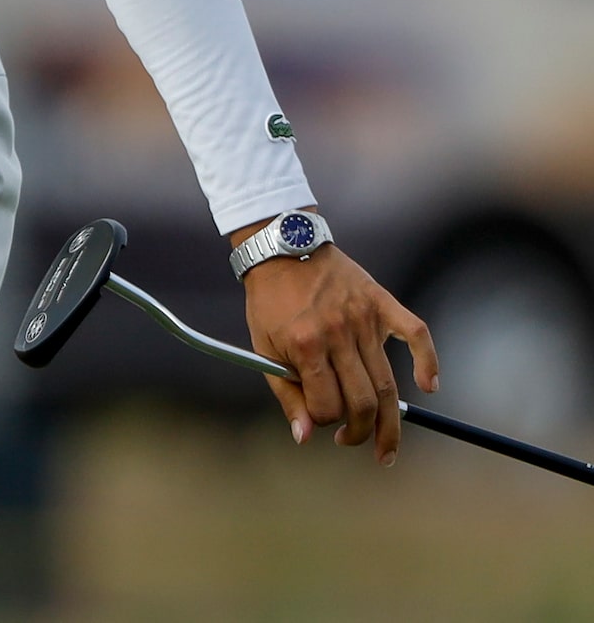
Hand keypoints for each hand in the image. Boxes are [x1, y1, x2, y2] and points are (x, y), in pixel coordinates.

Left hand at [240, 243, 438, 465]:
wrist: (281, 246)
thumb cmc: (270, 300)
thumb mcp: (263, 347)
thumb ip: (286, 394)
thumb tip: (304, 438)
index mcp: (306, 344)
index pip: (328, 406)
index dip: (325, 422)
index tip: (321, 422)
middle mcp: (338, 333)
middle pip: (363, 402)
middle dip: (358, 432)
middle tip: (351, 440)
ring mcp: (362, 317)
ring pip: (386, 382)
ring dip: (389, 422)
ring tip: (385, 446)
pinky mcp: (380, 301)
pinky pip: (415, 333)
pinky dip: (428, 360)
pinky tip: (429, 385)